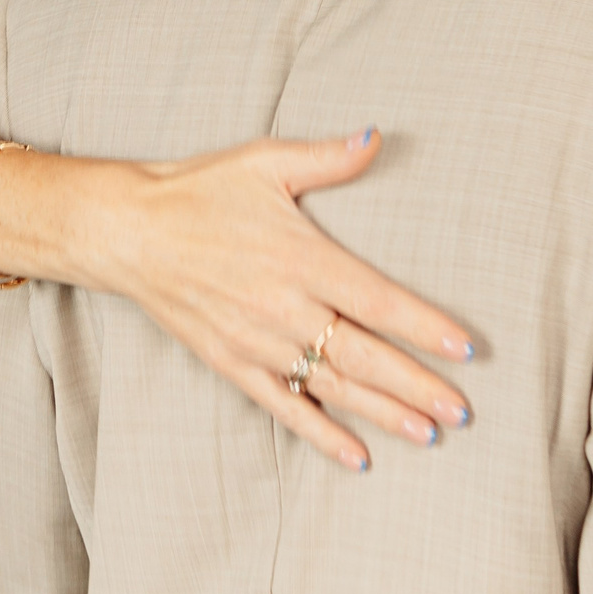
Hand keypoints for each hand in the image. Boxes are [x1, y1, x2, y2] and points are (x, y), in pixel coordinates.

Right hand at [83, 131, 475, 470]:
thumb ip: (329, 157)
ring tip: (429, 433)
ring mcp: (257, 343)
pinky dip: (323, 436)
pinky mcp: (232, 365)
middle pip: (365, 356)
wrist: (126, 231)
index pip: (378, 301)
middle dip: (418, 385)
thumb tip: (379, 136)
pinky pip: (285, 408)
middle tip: (462, 410)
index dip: (425, 326)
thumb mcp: (265, 162)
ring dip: (383, 414)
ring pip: (333, 388)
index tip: (467, 349)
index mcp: (301, 259)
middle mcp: (284, 309)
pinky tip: (359, 457)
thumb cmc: (199, 191)